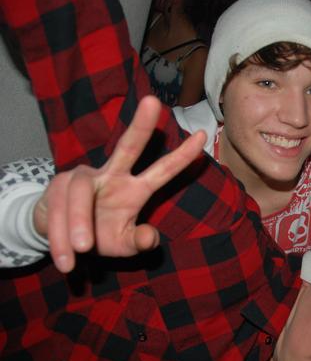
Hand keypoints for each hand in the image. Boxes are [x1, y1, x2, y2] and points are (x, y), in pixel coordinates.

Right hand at [34, 96, 206, 272]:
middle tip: (154, 102)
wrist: (59, 237)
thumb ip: (137, 242)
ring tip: (83, 249)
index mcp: (134, 189)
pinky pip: (58, 209)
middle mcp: (112, 175)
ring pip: (81, 193)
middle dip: (141, 126)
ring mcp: (84, 177)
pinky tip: (67, 258)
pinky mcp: (57, 186)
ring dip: (79, 222)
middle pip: (127, 147)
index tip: (203, 134)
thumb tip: (150, 237)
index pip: (162, 170)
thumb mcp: (121, 245)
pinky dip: (62, 236)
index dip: (181, 155)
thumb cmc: (99, 236)